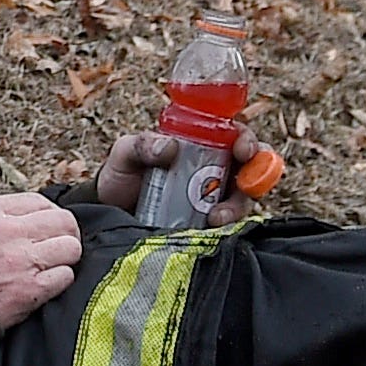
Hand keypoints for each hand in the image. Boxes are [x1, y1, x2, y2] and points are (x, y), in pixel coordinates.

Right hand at [0, 191, 84, 328]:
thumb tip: (26, 218)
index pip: (39, 202)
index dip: (49, 216)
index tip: (47, 228)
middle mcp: (6, 231)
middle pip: (63, 221)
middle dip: (65, 234)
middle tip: (57, 247)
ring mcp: (20, 261)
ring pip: (71, 247)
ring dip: (65, 258)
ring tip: (51, 266)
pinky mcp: (29, 291)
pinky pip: (65, 277)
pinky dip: (59, 281)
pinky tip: (44, 285)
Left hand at [92, 128, 273, 222]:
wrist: (108, 213)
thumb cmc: (119, 175)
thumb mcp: (125, 153)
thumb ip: (142, 145)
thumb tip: (170, 147)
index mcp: (200, 144)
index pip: (235, 136)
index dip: (247, 140)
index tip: (243, 149)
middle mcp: (213, 170)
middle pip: (250, 169)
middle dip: (257, 175)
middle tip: (243, 185)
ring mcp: (212, 200)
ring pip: (242, 200)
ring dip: (237, 207)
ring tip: (217, 217)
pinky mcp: (207, 226)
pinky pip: (228, 227)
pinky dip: (227, 228)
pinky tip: (211, 230)